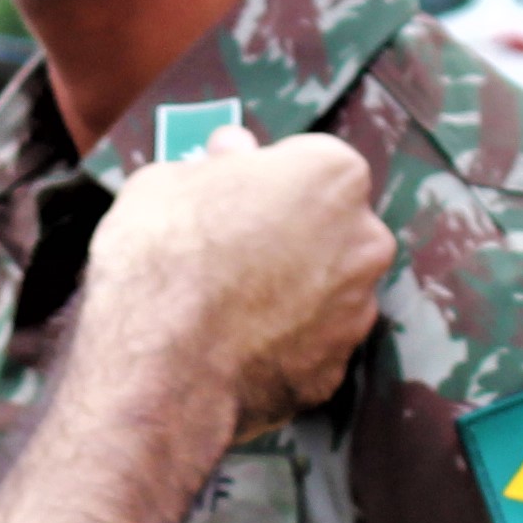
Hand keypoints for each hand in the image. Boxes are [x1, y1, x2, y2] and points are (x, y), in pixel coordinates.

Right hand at [84, 127, 391, 439]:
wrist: (158, 362)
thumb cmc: (163, 256)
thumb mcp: (170, 180)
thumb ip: (218, 163)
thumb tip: (231, 153)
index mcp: (333, 176)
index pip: (312, 163)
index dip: (269, 179)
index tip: (237, 194)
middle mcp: (363, 240)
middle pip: (331, 228)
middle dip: (291, 234)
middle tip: (231, 248)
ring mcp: (355, 310)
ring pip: (325, 290)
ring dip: (289, 291)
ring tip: (224, 304)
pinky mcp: (333, 369)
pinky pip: (308, 345)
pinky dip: (279, 343)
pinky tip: (231, 345)